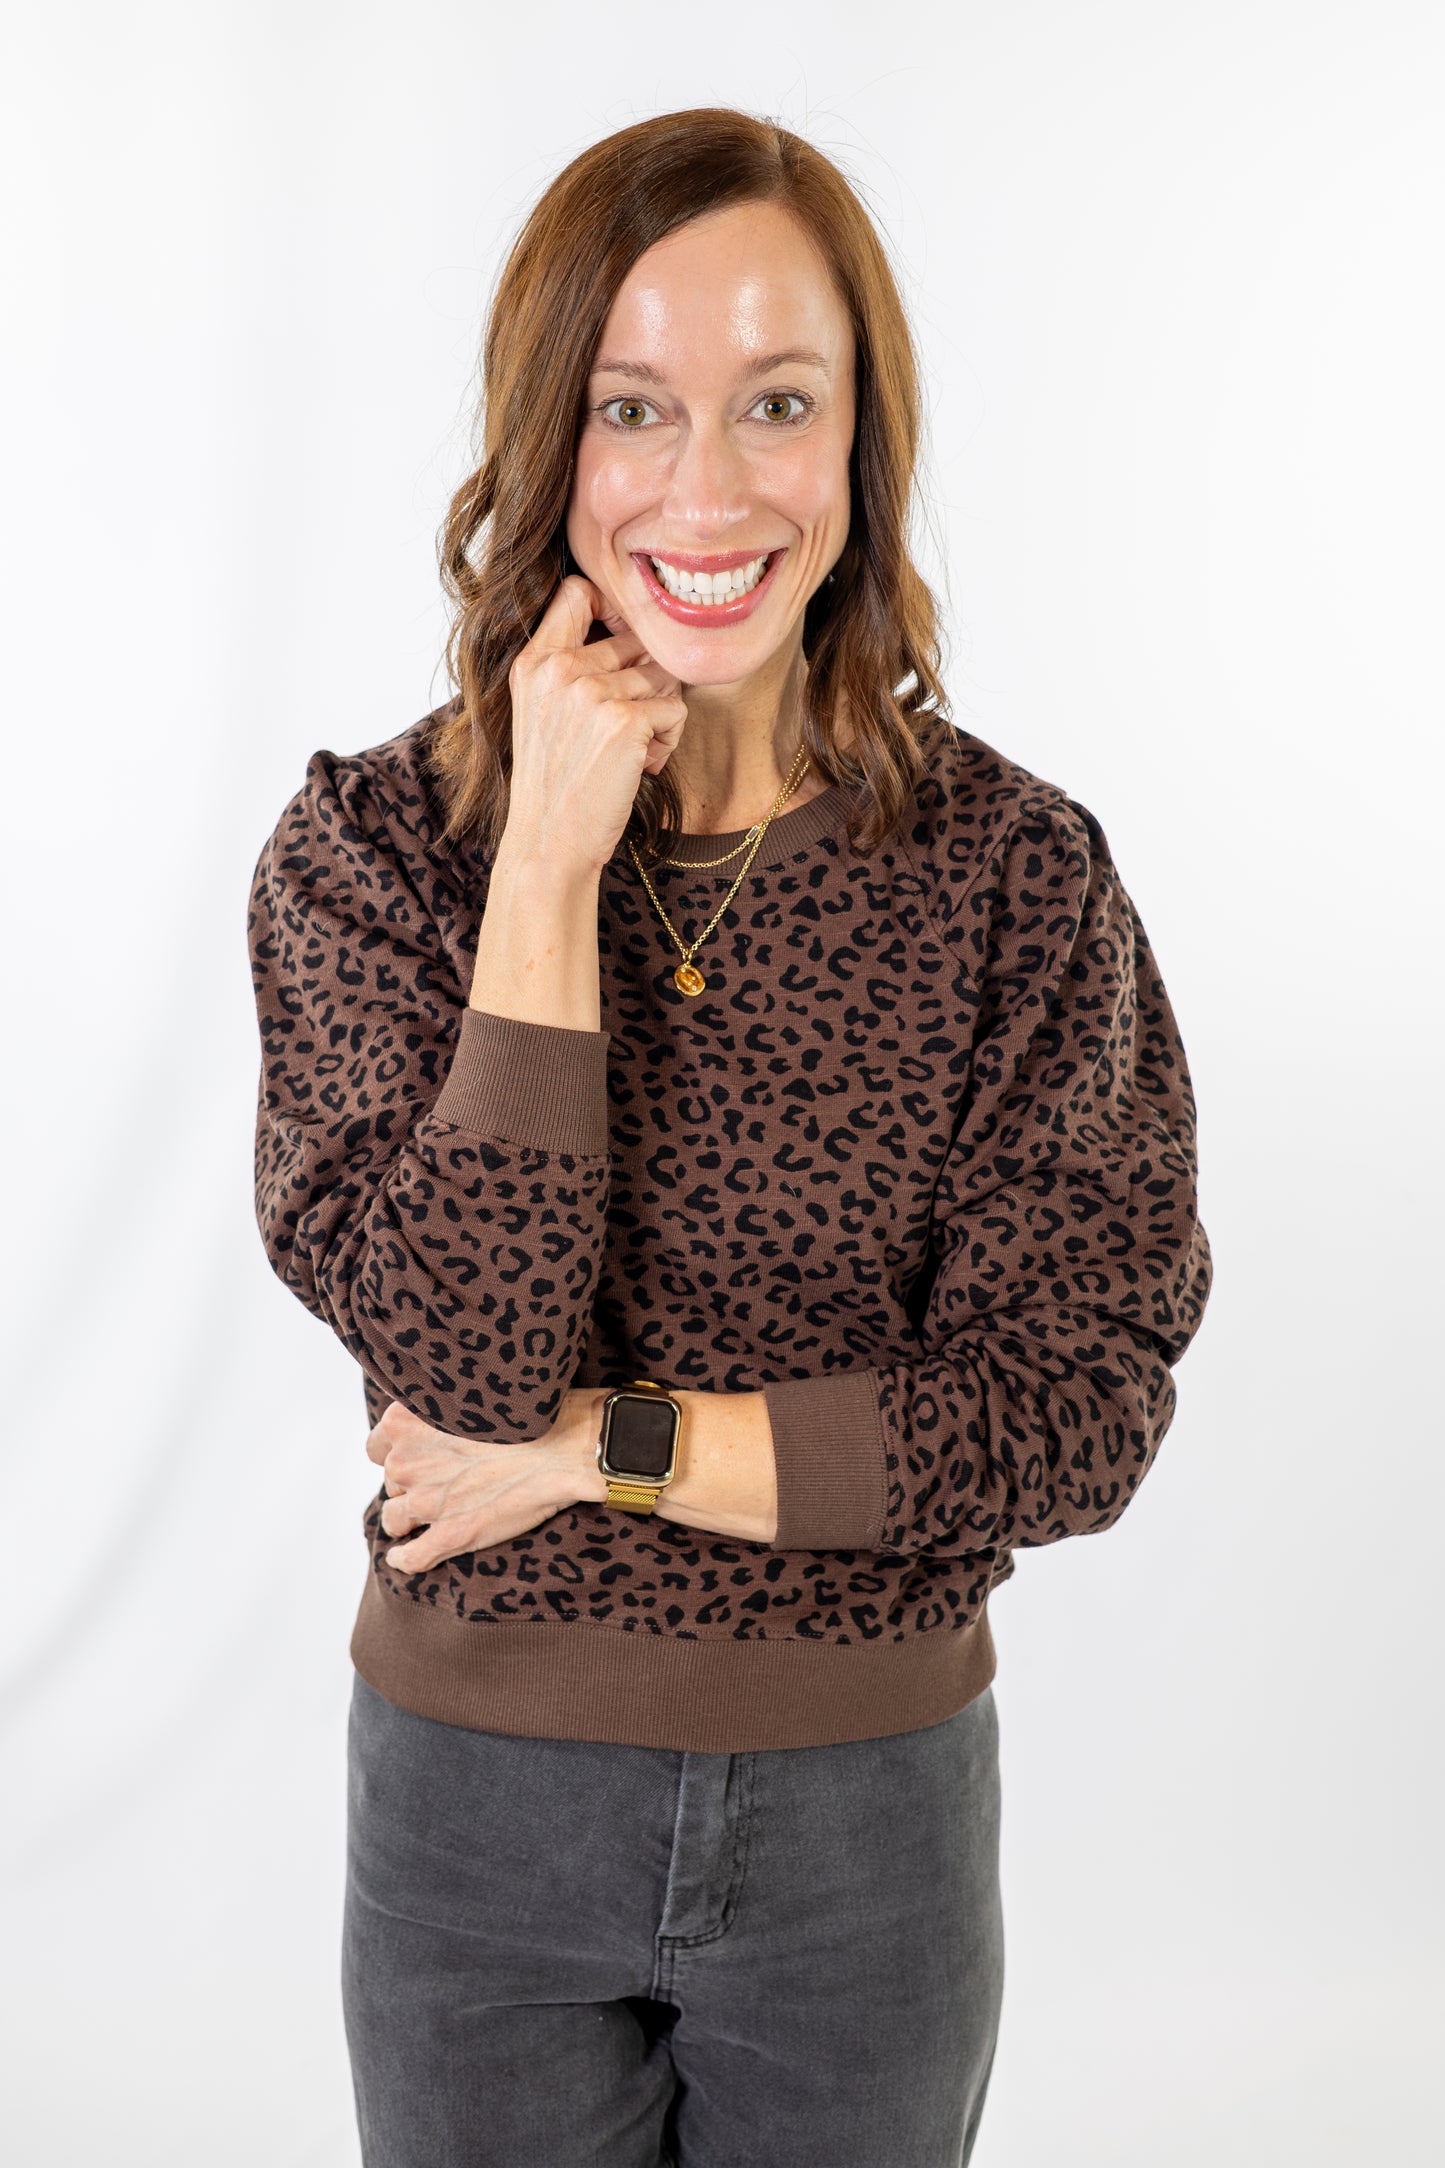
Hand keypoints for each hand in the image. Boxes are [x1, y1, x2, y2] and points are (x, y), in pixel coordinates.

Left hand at [366, 1390, 608, 1574]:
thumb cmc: (526, 1417)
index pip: (377, 1446)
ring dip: (406, 1521)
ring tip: (424, 1520)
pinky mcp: (450, 1534)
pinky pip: (409, 1558)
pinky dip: (404, 1559)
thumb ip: (439, 1412)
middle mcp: (408, 1461)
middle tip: (444, 1482)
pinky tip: (404, 1557)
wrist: (566, 1446)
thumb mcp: (469, 1397)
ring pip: (393, 1520)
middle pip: (391, 1483)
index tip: (418, 1457)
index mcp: (407, 1422)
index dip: (398, 1453)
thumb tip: (432, 1429)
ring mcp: (427, 1501)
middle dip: (411, 1484)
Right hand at [503, 574, 688, 875]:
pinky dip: (669, 739)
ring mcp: (591, 693)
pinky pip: (676, 710)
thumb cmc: (556, 782)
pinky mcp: (624, 722)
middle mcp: (559, 669)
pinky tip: (642, 765)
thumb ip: (569, 666)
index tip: (622, 643)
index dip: (613, 608)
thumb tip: (638, 632)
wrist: (550, 843)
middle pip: (637, 639)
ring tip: (633, 750)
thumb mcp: (542, 712)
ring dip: (660, 715)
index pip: (578, 592)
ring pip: (663, 677)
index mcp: (533, 662)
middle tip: (628, 725)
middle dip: (647, 681)